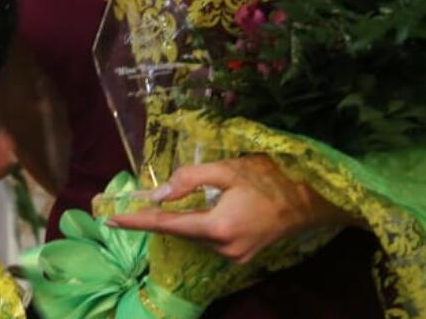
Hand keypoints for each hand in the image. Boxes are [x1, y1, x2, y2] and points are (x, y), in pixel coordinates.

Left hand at [107, 156, 356, 263]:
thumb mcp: (227, 169)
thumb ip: (190, 180)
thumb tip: (159, 194)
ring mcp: (235, 256)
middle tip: (135, 203)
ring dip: (185, 217)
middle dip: (161, 215)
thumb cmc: (272, 177)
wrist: (313, 199)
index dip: (137, 221)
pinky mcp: (242, 255)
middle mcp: (223, 249)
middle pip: (181, 231)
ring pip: (196, 234)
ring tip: (187, 197)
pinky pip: (211, 238)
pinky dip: (201, 223)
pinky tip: (207, 207)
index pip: (167, 225)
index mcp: (217, 227)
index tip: (111, 221)